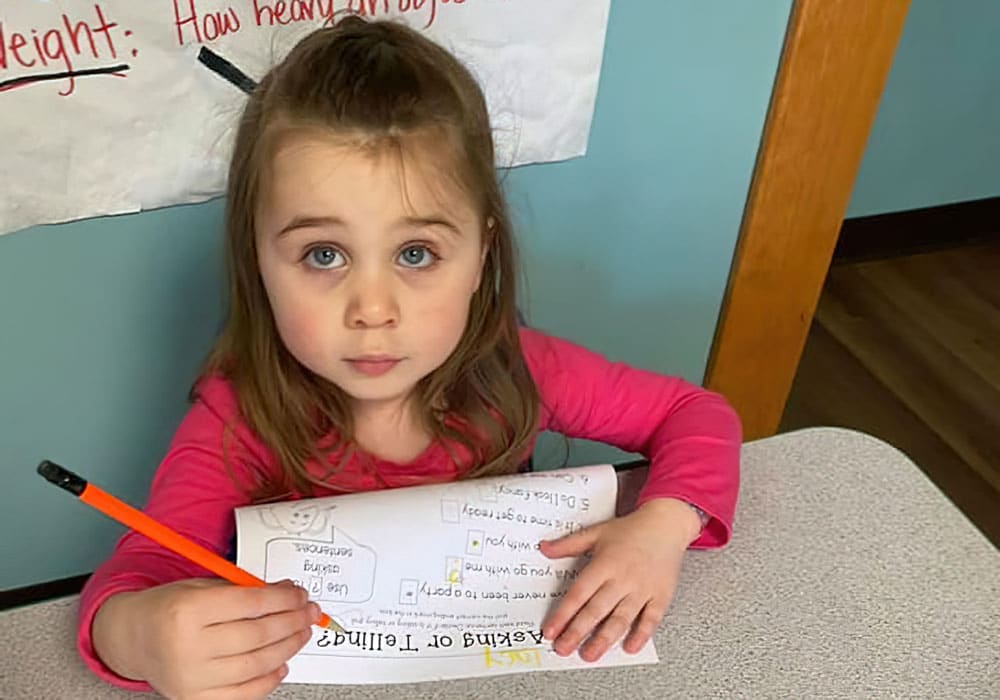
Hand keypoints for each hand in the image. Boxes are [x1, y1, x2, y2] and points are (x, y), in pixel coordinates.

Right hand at [92, 578, 318, 699]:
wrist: (133, 638)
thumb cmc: (170, 608)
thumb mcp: (202, 587)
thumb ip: (244, 590)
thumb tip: (289, 593)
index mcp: (187, 610)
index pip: (251, 604)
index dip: (284, 599)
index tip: (301, 595)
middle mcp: (187, 647)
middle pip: (257, 636)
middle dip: (292, 622)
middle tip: (310, 613)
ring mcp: (191, 678)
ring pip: (256, 665)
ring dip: (288, 648)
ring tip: (301, 634)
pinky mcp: (195, 699)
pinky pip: (243, 693)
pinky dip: (268, 679)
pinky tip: (282, 663)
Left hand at [538, 498, 701, 661]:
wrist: (666, 524)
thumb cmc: (631, 530)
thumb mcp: (596, 532)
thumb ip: (569, 544)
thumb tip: (544, 549)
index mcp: (604, 563)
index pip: (578, 594)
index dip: (562, 614)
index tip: (551, 630)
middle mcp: (622, 578)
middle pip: (596, 610)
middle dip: (577, 632)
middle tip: (563, 649)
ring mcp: (642, 589)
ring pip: (621, 619)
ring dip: (604, 639)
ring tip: (589, 654)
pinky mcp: (660, 596)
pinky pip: (651, 619)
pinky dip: (641, 634)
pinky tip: (629, 647)